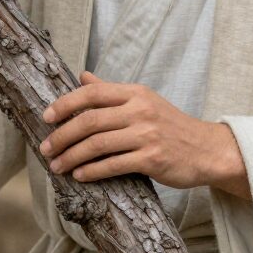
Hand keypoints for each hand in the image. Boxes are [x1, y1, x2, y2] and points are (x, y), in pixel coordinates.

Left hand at [38, 71, 242, 189]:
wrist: (207, 150)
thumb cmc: (170, 126)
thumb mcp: (143, 101)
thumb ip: (110, 91)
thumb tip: (82, 76)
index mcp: (135, 93)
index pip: (92, 93)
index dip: (65, 104)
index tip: (46, 117)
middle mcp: (140, 111)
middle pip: (90, 120)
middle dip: (62, 135)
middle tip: (46, 148)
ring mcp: (147, 135)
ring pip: (98, 144)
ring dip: (72, 156)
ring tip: (57, 166)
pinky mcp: (152, 159)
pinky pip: (114, 165)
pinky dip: (92, 171)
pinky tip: (79, 176)